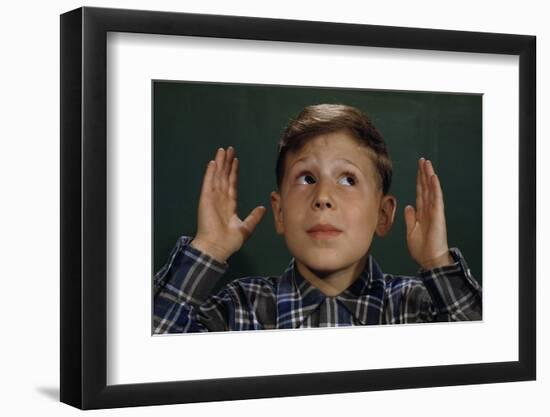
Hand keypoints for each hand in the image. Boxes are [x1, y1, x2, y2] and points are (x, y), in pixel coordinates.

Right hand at [191, 146, 266, 262]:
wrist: (217, 248)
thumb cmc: (229, 242)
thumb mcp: (246, 228)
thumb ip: (254, 217)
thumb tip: (263, 208)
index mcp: (229, 205)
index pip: (232, 184)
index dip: (233, 172)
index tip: (236, 161)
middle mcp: (220, 199)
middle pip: (224, 177)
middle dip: (227, 163)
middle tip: (229, 149)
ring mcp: (212, 198)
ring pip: (217, 176)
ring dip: (220, 163)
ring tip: (223, 150)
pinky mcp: (206, 199)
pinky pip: (208, 183)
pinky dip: (210, 173)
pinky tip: (213, 162)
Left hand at [404, 158, 453, 268]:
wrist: (429, 259)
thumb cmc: (422, 247)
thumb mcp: (411, 231)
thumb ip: (410, 218)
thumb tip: (409, 207)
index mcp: (422, 213)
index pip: (420, 193)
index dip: (419, 181)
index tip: (418, 169)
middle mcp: (429, 209)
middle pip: (426, 188)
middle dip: (424, 174)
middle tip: (423, 160)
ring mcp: (434, 211)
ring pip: (431, 190)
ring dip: (429, 176)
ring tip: (427, 164)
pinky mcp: (438, 215)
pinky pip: (436, 199)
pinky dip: (435, 188)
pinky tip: (433, 177)